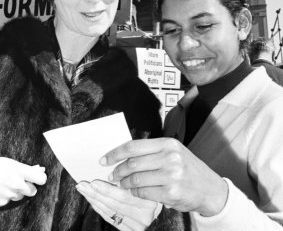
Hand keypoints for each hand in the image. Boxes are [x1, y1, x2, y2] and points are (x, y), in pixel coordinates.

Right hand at [0, 157, 46, 206]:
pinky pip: (10, 200)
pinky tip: (2, 189)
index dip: (40, 178)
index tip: (38, 177)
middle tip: (22, 181)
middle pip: (33, 191)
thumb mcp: (13, 163)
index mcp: (20, 171)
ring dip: (18, 192)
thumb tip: (41, 169)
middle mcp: (16, 183)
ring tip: (9, 183)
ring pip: (21, 196)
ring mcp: (9, 193)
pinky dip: (8, 196)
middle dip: (29, 186)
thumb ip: (27, 168)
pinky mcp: (2, 202)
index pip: (41, 179)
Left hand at [77, 179, 161, 230]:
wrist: (164, 214)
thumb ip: (138, 172)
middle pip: (117, 200)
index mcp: (152, 195)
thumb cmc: (156, 187)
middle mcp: (147, 210)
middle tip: (83, 183)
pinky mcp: (133, 230)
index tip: (97, 176)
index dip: (109, 184)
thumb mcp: (151, 177)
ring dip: (95, 199)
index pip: (127, 189)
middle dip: (98, 191)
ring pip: (113, 209)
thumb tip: (118, 160)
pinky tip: (92, 200)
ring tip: (84, 189)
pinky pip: (113, 219)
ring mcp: (140, 222)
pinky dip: (100, 208)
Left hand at [99, 138, 227, 216]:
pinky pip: (144, 193)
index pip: (134, 146)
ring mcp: (171, 175)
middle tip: (112, 175)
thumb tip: (124, 154)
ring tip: (123, 184)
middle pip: (132, 163)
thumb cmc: (188, 169)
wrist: (210, 189)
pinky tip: (136, 192)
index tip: (105, 159)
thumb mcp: (173, 152)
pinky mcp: (171, 192)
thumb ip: (152, 151)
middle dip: (118, 170)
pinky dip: (136, 193)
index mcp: (168, 143)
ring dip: (125, 183)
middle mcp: (170, 157)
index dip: (115, 153)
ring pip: (136, 179)